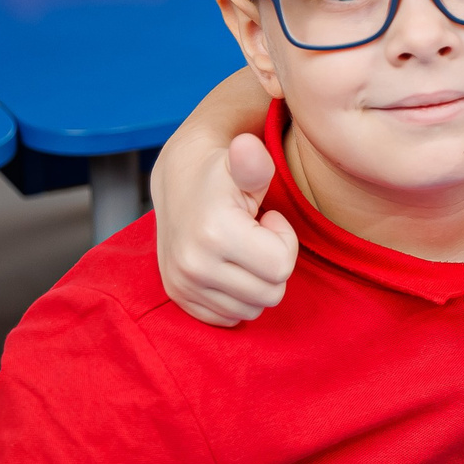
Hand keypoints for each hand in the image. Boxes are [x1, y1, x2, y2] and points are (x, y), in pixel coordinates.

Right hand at [157, 133, 299, 324]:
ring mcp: (183, 285)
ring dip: (257, 281)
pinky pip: (229, 317)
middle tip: (255, 235)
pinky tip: (229, 266)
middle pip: (271, 293)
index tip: (268, 219)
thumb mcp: (243, 163)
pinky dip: (238, 296)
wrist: (178, 182)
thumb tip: (246, 145)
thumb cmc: (222, 173)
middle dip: (273, 263)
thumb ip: (253, 160)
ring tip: (242, 248)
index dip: (284, 240)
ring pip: (253, 308)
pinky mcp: (179, 298)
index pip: (281, 266)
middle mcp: (193, 266)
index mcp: (213, 234)